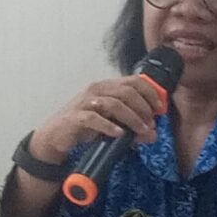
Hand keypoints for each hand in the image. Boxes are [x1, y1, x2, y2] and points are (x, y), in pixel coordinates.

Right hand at [29, 76, 165, 165]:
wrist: (56, 135)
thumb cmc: (85, 126)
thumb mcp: (112, 125)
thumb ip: (133, 129)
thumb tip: (153, 135)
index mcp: (107, 86)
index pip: (133, 81)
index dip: (150, 92)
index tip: (159, 108)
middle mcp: (96, 90)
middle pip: (126, 91)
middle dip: (143, 107)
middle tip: (151, 123)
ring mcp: (85, 102)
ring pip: (113, 103)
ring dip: (131, 117)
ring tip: (141, 130)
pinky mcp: (76, 117)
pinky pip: (94, 118)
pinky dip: (109, 126)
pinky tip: (119, 134)